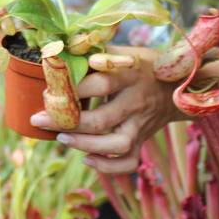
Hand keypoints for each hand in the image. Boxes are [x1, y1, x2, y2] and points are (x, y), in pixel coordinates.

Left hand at [30, 46, 184, 173]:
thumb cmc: (142, 64)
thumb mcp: (124, 52)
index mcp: (129, 75)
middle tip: (39, 120)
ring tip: (61, 139)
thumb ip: (94, 52)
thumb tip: (57, 52)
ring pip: (116, 144)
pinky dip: (108, 166)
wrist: (179, 86)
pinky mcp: (143, 141)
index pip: (100, 84)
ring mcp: (141, 124)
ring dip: (85, 145)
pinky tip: (87, 159)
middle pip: (102, 119)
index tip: (49, 90)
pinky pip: (129, 161)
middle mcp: (136, 102)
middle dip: (66, 123)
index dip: (73, 90)